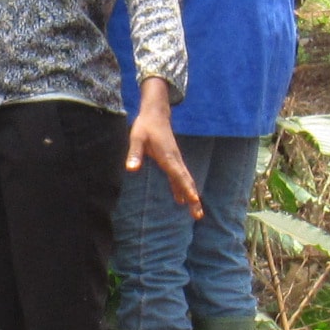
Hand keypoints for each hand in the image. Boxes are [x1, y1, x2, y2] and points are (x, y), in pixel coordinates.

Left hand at [126, 84, 200, 217]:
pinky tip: (181, 200)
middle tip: (198, 215)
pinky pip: (180, 178)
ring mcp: (176, 161)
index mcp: (168, 156)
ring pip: (186, 181)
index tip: (193, 199)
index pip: (178, 175)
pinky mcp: (173, 161)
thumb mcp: (136, 138)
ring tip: (196, 213)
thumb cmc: (145, 127)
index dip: (186, 188)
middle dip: (193, 198)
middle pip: (187, 182)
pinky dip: (183, 189)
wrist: (156, 115)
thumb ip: (135, 154)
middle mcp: (175, 160)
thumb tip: (131, 169)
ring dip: (191, 197)